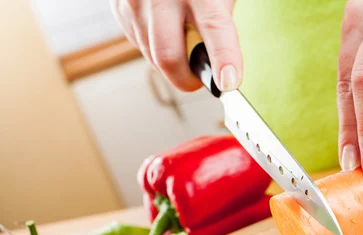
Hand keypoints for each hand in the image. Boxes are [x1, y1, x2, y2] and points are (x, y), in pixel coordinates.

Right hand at [110, 0, 241, 91]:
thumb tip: (223, 70)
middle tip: (199, 80)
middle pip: (169, 56)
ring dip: (171, 64)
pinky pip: (140, 46)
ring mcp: (135, 2)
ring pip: (152, 57)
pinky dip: (155, 49)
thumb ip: (219, 25)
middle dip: (186, 79)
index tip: (228, 83)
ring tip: (182, 45)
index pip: (214, 28)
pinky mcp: (119, 9)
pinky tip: (164, 31)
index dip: (224, 59)